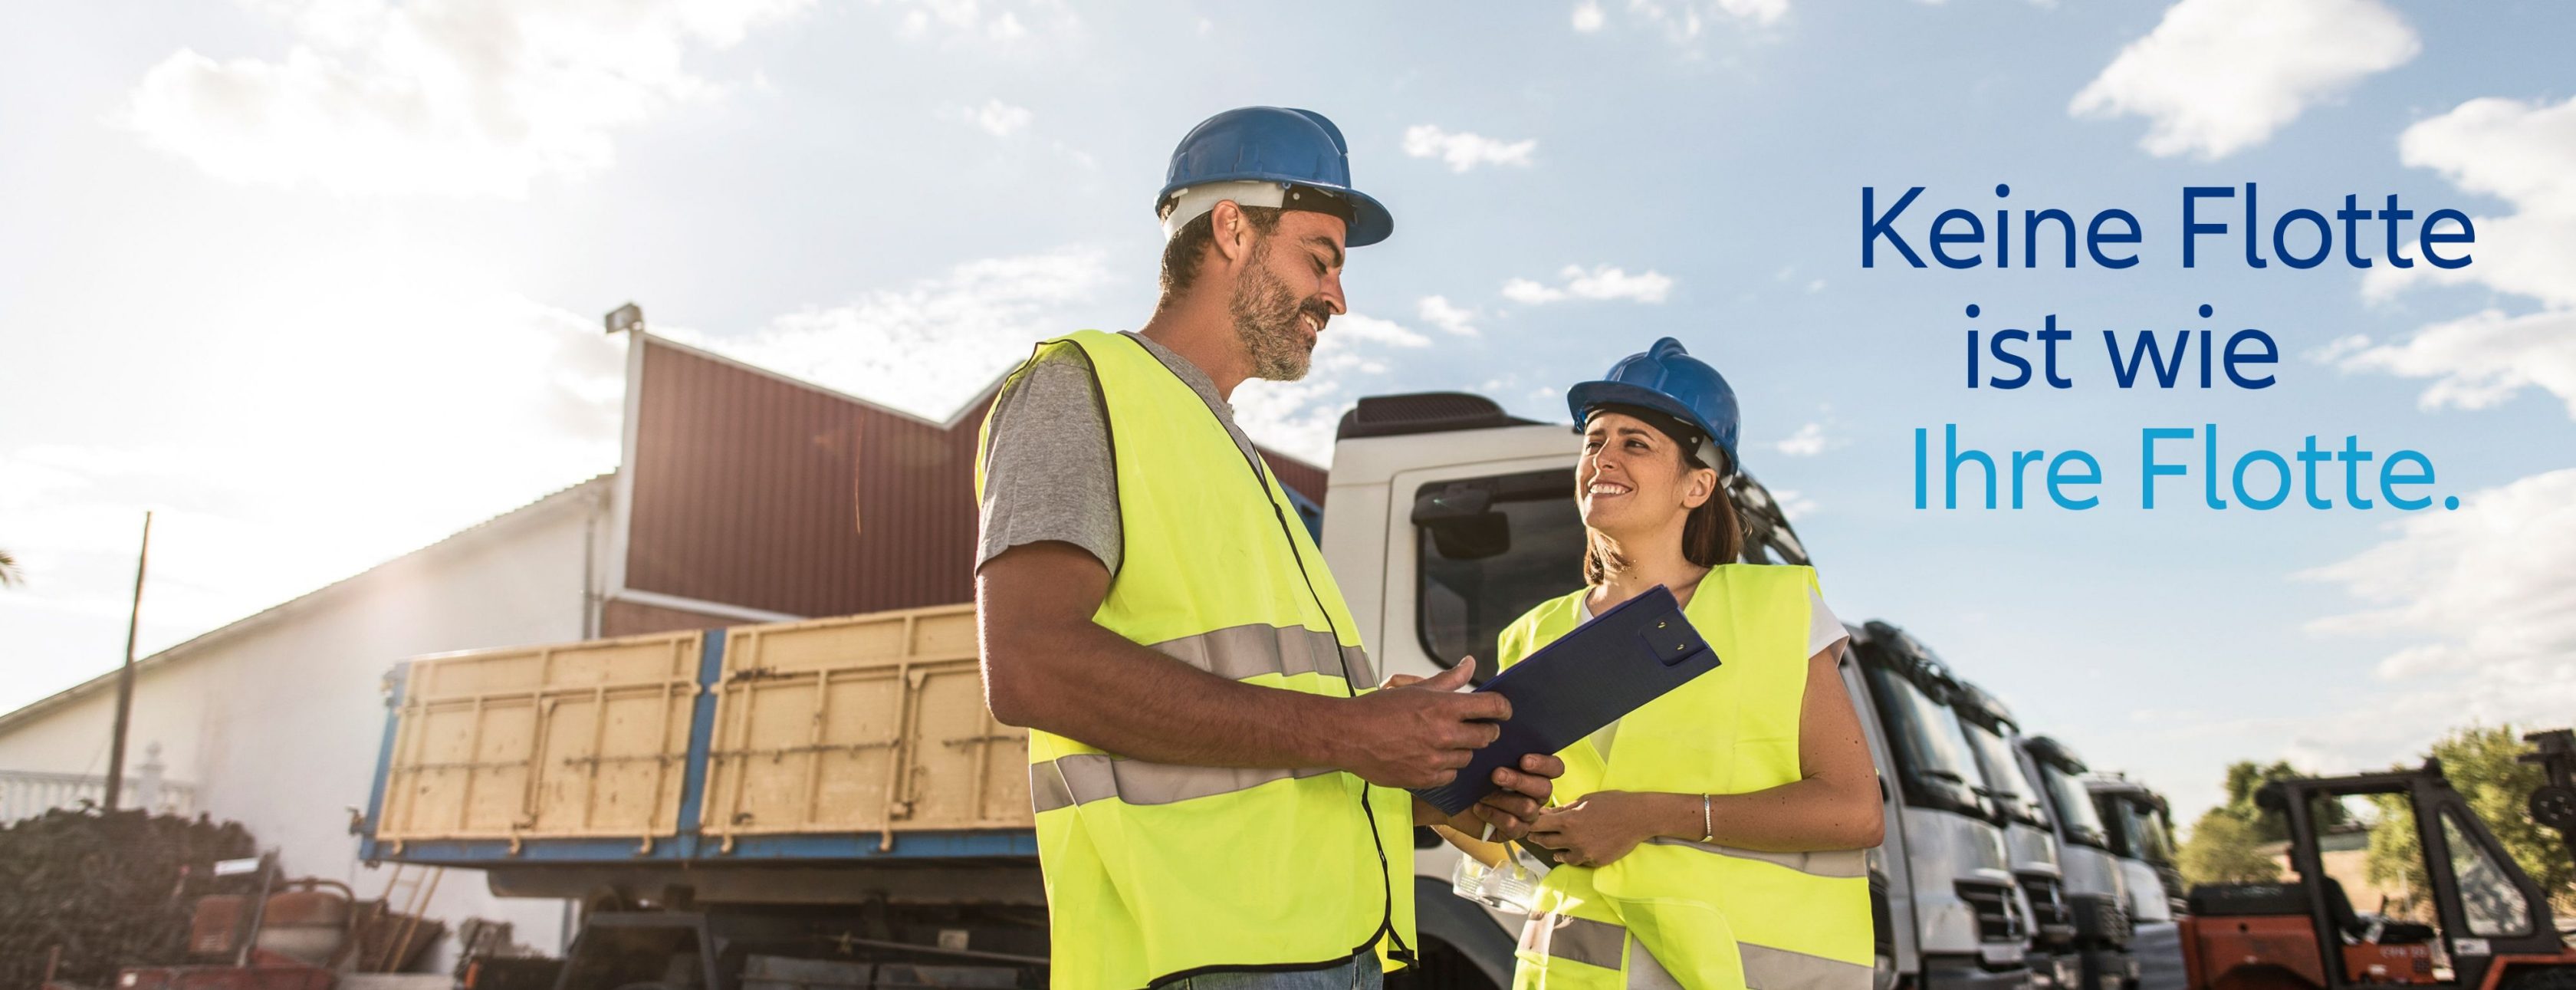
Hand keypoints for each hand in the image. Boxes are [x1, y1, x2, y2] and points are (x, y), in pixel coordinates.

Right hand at [1330, 660, 1509, 788]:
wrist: (1349, 735)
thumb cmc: (1379, 709)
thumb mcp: (1416, 689)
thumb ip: (1448, 679)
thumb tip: (1470, 663)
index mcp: (1445, 706)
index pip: (1493, 706)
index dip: (1503, 708)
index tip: (1502, 710)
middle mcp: (1445, 733)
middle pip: (1487, 735)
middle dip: (1486, 730)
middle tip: (1476, 727)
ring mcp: (1437, 759)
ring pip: (1469, 757)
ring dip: (1463, 749)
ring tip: (1444, 742)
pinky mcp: (1426, 778)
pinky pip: (1451, 775)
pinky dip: (1446, 767)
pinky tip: (1432, 757)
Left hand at [1416, 752, 1564, 840]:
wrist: (1448, 797)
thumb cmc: (1469, 771)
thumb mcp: (1484, 755)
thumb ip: (1500, 745)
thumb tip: (1504, 728)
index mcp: (1535, 771)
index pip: (1555, 767)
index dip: (1545, 764)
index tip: (1523, 759)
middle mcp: (1535, 792)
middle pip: (1545, 789)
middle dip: (1520, 781)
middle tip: (1496, 774)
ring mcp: (1526, 814)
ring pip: (1529, 808)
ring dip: (1504, 799)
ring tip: (1482, 794)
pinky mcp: (1514, 831)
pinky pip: (1515, 827)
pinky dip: (1495, 815)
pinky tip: (1479, 808)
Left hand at [1526, 790, 1661, 867]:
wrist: (1639, 817)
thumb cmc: (1613, 803)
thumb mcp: (1585, 800)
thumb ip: (1563, 810)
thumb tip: (1545, 814)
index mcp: (1569, 820)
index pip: (1538, 825)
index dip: (1529, 823)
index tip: (1525, 822)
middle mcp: (1574, 839)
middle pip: (1545, 842)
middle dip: (1537, 837)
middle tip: (1532, 834)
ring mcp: (1585, 853)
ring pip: (1559, 855)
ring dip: (1553, 850)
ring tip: (1550, 845)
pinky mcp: (1596, 861)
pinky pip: (1578, 861)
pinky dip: (1573, 856)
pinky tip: (1570, 852)